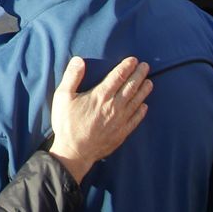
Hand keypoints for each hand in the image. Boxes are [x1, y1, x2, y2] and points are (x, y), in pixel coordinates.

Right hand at [48, 56, 151, 183]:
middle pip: (130, 87)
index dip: (126, 67)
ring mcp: (120, 120)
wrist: (74, 152)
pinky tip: (144, 106)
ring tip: (150, 82)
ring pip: (135, 102)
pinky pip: (135, 119)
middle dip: (139, 75)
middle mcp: (114, 106)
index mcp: (100, 96)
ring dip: (143, 91)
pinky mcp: (121, 133)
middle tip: (145, 66)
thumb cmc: (67, 123)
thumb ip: (71, 77)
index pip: (117, 77)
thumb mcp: (62, 97)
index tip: (133, 60)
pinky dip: (141, 112)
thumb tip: (79, 60)